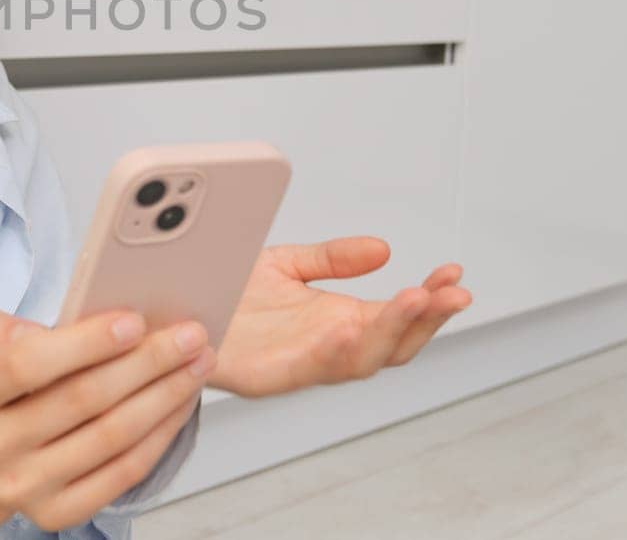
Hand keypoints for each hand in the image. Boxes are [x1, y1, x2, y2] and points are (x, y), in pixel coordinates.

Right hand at [0, 307, 210, 537]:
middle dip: (147, 362)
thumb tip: (43, 332)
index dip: (84, 343)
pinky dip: (160, 435)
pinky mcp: (57, 513)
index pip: (26, 364)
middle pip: (82, 400)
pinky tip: (180, 403)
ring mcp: (24, 487)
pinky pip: (122, 472)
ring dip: (165, 396)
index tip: (135, 320)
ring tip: (197, 363)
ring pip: (111, 437)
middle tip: (190, 335)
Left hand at [209, 237, 471, 397]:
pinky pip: (307, 370)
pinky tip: (348, 330)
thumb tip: (382, 249)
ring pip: (360, 360)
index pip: (399, 315)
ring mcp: (301, 363)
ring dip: (390, 331)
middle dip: (427, 319)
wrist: (172, 311)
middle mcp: (327, 345)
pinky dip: (332, 353)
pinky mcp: (267, 377)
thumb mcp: (287, 265)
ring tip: (415, 300)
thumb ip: (333, 258)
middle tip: (451, 292)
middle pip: (394, 344)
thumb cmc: (227, 294)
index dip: (430, 299)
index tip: (453, 273)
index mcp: (340, 320)